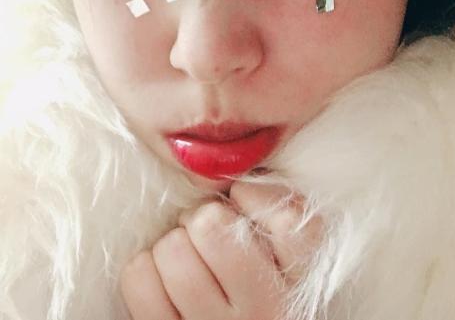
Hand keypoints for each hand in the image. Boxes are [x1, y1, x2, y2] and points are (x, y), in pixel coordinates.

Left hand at [120, 182, 323, 319]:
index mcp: (298, 279)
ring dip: (172, 243)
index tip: (241, 198)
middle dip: (203, 216)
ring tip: (186, 255)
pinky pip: (140, 279)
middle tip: (206, 227)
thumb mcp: (283, 248)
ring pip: (173, 250)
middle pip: (212, 227)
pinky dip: (143, 268)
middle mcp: (265, 309)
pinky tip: (162, 278)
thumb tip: (225, 166)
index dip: (254, 194)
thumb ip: (272, 207)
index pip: (288, 221)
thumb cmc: (256, 277)